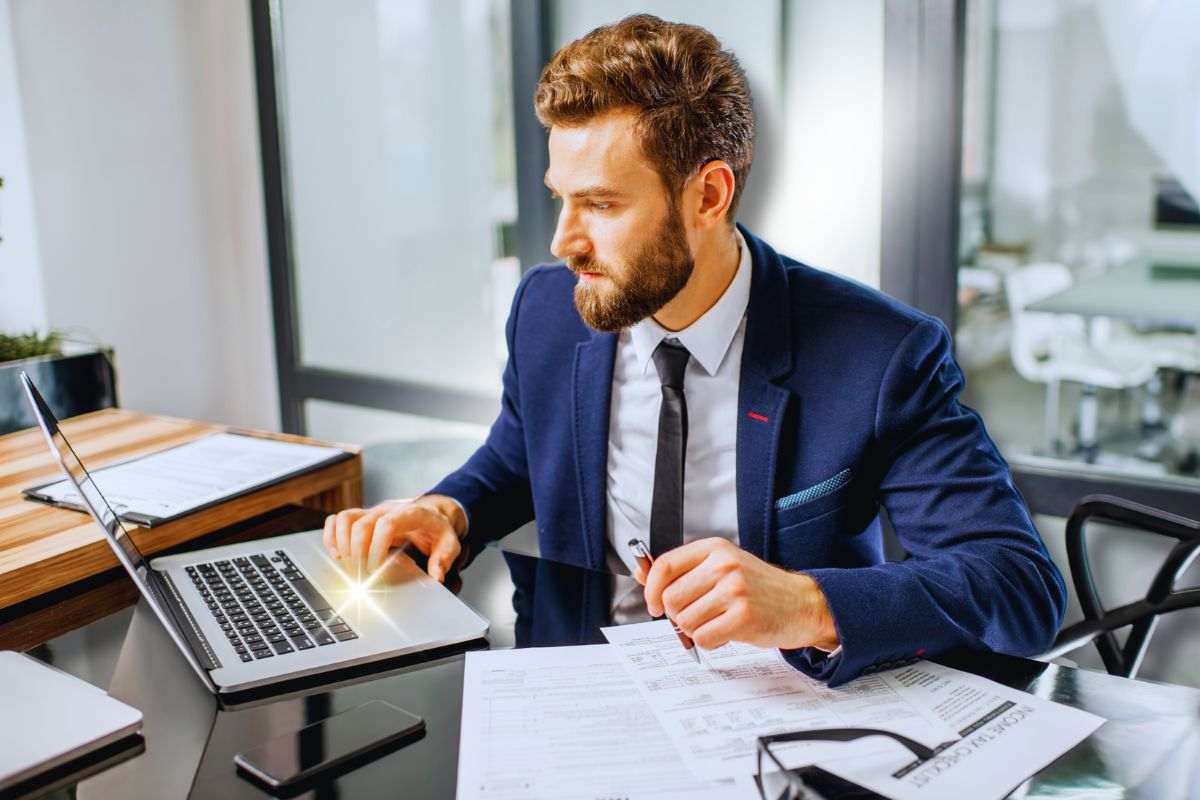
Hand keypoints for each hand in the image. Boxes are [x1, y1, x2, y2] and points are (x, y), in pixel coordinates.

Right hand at [322, 495, 465, 581]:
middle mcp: (387, 509)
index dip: (376, 546)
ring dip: (341, 543)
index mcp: (410, 513)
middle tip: (362, 575)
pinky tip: (337, 555)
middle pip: (362, 523)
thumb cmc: (438, 529)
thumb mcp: (450, 542)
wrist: (431, 512)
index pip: (387, 523)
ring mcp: (373, 512)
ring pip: (345, 518)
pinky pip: (338, 519)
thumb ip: (444, 559)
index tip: (375, 569)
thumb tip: (436, 577)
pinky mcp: (362, 518)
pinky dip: (331, 536)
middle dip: (358, 552)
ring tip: (347, 565)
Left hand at [640, 537, 838, 651]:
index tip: (653, 604)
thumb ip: (682, 571)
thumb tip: (641, 573)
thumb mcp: (721, 567)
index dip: (651, 589)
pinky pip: (704, 638)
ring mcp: (734, 591)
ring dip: (696, 630)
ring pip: (685, 621)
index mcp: (715, 549)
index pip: (665, 566)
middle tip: (700, 614)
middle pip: (671, 599)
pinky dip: (710, 642)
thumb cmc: (759, 588)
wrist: (802, 603)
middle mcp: (724, 565)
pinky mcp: (743, 617)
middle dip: (678, 615)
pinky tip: (726, 632)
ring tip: (718, 621)